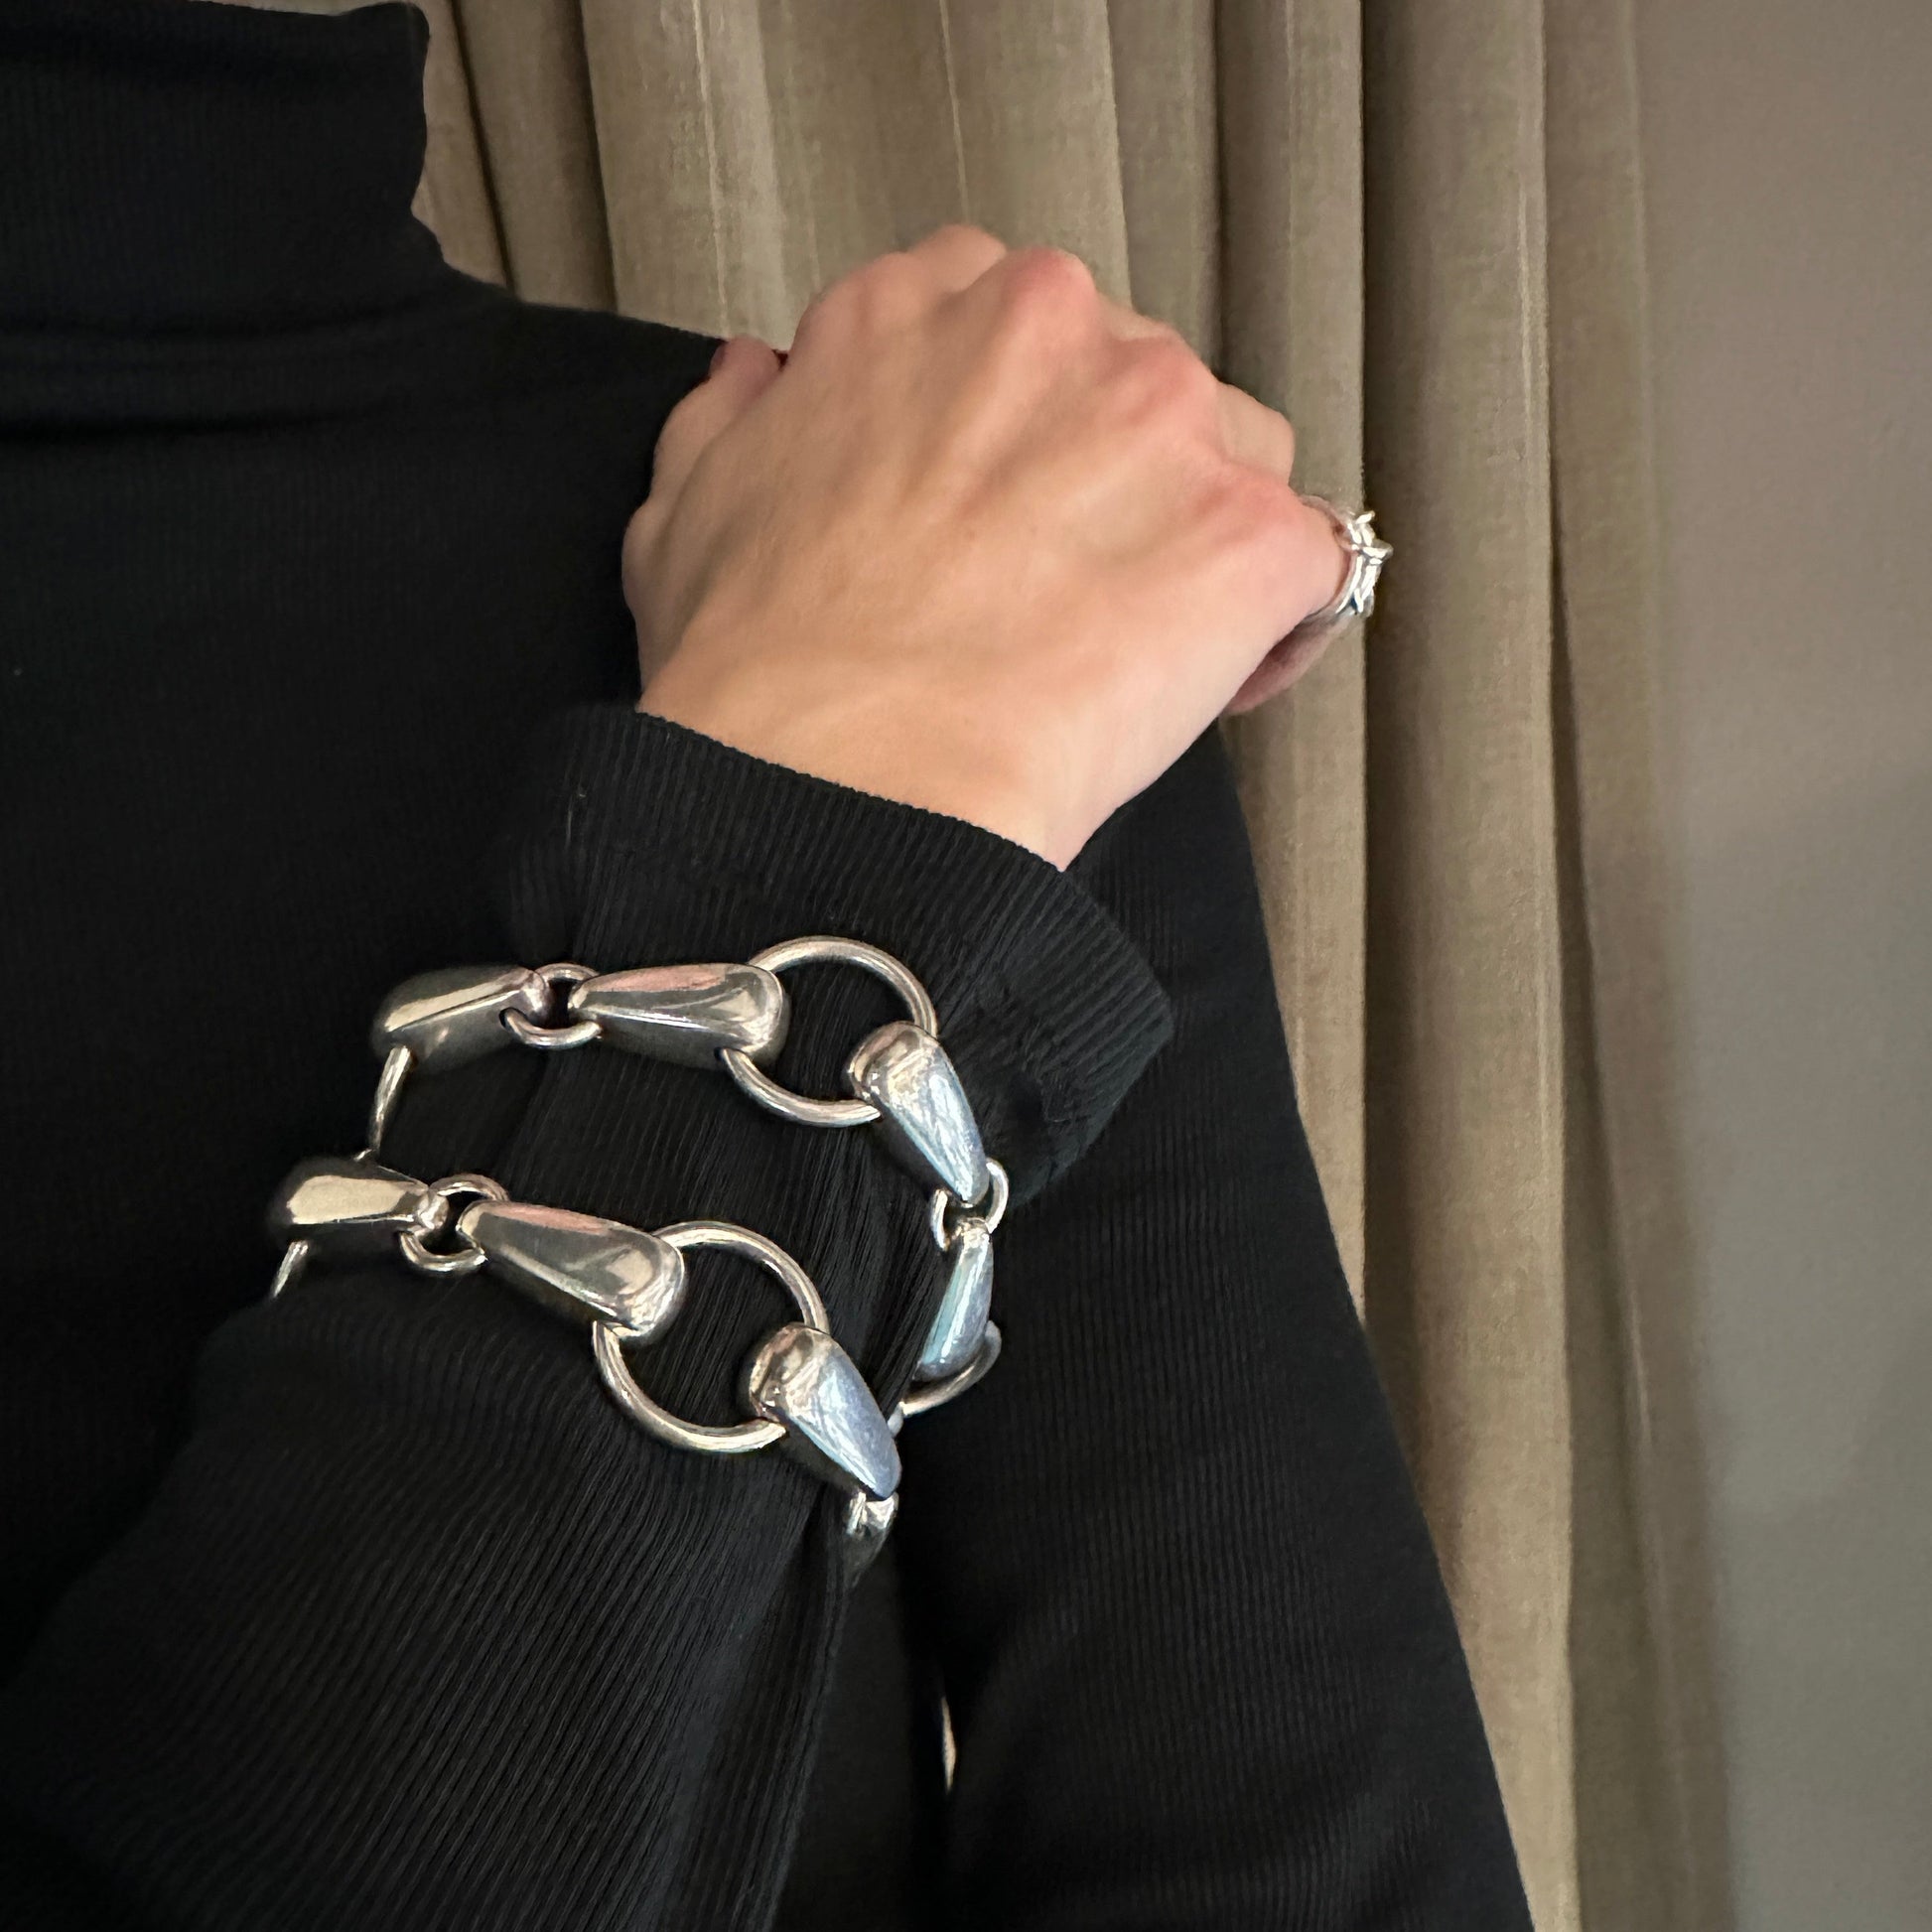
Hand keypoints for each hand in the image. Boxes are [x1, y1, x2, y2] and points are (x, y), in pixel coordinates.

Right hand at [624, 225, 1347, 866]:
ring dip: (1201, 536)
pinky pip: (1312, 558)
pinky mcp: (1244, 531)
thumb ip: (735, 421)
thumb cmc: (762, 679)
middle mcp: (1043, 331)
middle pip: (1134, 376)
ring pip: (1236, 452)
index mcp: (913, 315)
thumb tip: (763, 382)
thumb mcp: (687, 512)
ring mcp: (1160, 420)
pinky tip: (1215, 680)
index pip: (1014, 318)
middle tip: (1069, 590)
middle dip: (1118, 477)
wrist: (838, 782)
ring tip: (1135, 645)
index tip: (1018, 495)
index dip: (1026, 421)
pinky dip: (1279, 624)